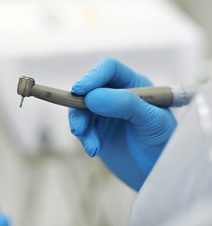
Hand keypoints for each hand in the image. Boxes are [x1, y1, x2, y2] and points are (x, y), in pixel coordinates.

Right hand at [69, 58, 176, 190]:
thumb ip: (126, 104)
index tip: (80, 90)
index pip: (109, 70)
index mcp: (134, 85)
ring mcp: (104, 112)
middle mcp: (116, 94)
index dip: (93, 76)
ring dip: (81, 126)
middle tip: (80, 127)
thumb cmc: (164, 143)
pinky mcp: (95, 129)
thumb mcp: (152, 120)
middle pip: (88, 89)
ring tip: (93, 147)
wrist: (157, 173)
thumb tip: (91, 96)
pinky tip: (94, 149)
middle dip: (80, 107)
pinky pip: (81, 126)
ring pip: (79, 108)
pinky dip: (84, 138)